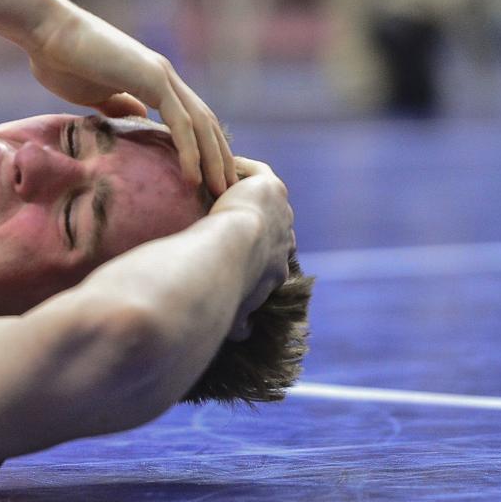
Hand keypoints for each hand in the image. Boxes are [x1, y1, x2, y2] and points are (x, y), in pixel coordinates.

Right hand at [28, 3, 235, 194]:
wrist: (46, 31)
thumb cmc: (60, 60)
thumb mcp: (94, 93)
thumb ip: (117, 104)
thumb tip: (136, 116)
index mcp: (152, 79)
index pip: (190, 118)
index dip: (203, 148)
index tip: (208, 178)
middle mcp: (164, 76)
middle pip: (205, 123)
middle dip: (219, 158)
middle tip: (226, 191)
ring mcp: (161, 75)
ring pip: (201, 124)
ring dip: (214, 160)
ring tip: (221, 191)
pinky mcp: (152, 79)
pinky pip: (181, 122)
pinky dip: (191, 151)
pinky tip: (193, 176)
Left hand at [208, 157, 294, 340]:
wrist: (229, 252)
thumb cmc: (225, 286)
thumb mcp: (234, 311)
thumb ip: (239, 323)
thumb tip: (244, 335)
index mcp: (277, 270)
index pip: (269, 257)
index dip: (253, 249)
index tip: (231, 244)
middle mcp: (285, 240)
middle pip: (271, 224)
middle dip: (254, 219)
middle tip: (222, 211)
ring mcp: (282, 212)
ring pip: (265, 197)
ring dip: (245, 192)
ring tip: (215, 186)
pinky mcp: (272, 187)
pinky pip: (257, 171)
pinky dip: (240, 167)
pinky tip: (216, 166)